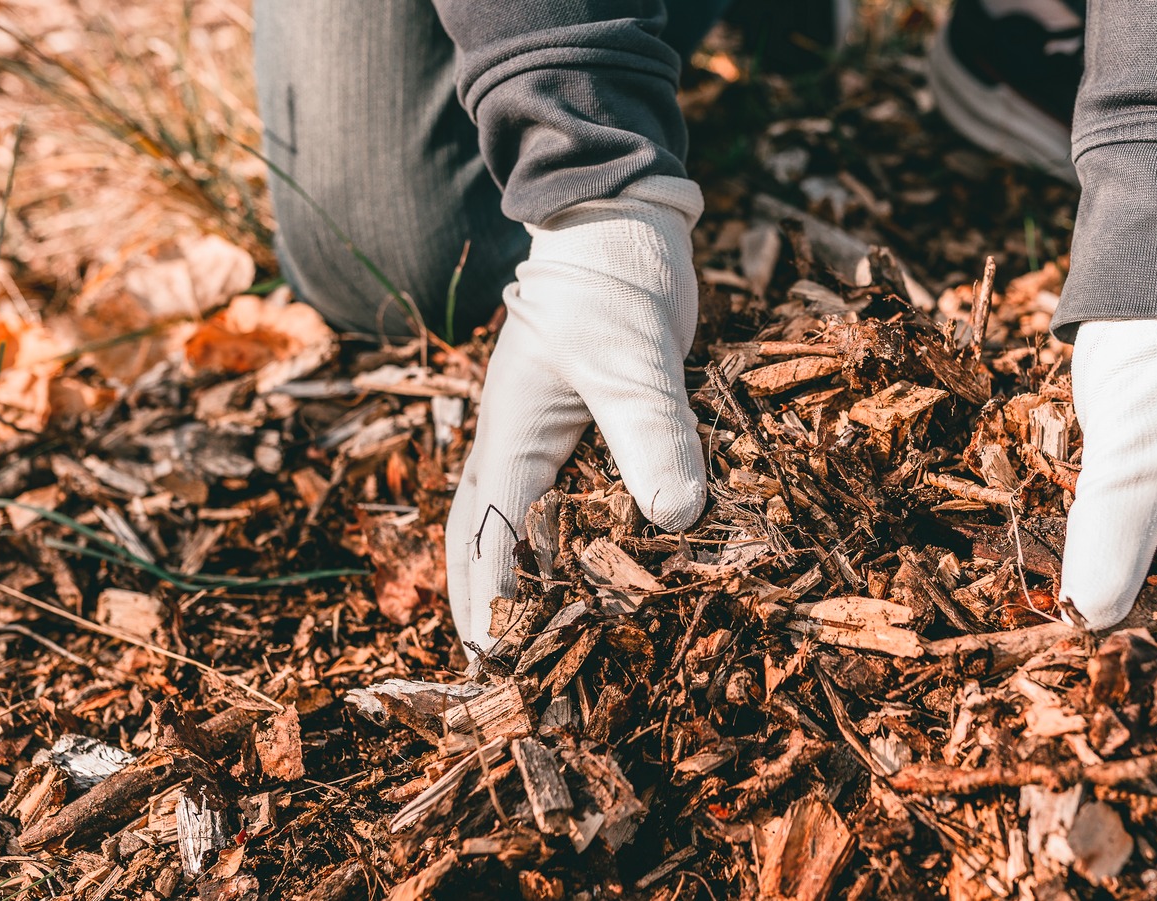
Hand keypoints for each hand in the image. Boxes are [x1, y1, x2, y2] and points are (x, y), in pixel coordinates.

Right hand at [446, 176, 708, 653]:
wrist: (620, 224)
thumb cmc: (611, 285)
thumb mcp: (631, 359)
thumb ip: (650, 431)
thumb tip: (676, 519)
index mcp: (510, 439)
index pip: (490, 542)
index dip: (494, 610)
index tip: (501, 674)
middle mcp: (515, 446)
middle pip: (480, 542)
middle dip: (484, 609)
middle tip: (498, 678)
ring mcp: (545, 438)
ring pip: (515, 524)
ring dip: (517, 580)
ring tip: (533, 643)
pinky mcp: (583, 428)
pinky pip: (562, 499)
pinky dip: (569, 541)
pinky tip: (599, 570)